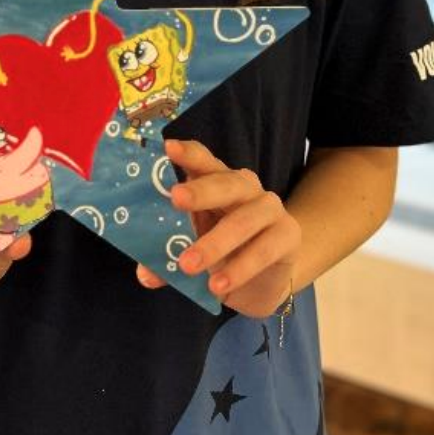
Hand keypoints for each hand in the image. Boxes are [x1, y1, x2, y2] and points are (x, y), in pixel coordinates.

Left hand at [136, 138, 299, 317]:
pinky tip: (218, 286)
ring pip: (242, 220)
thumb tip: (144, 274)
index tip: (168, 147)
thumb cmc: (223, 251)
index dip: (188, 153)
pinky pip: (263, 250)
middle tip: (175, 199)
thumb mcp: (193, 248)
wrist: (265, 280)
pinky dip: (239, 269)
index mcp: (218, 181)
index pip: (204, 160)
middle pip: (225, 182)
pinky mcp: (288, 235)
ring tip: (187, 266)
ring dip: (214, 244)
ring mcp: (270, 208)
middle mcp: (245, 187)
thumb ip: (168, 257)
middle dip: (200, 190)